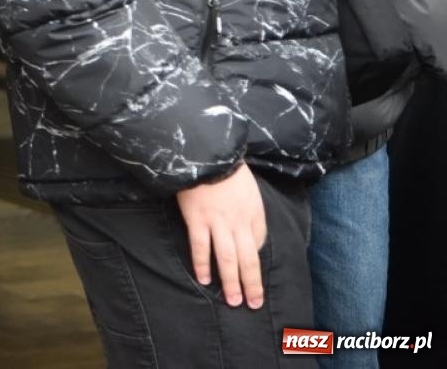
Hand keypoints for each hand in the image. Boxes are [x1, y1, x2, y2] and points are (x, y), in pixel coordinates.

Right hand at [175, 164, 266, 308]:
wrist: (207, 153)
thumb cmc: (226, 165)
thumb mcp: (248, 185)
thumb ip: (249, 207)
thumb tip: (247, 231)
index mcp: (254, 211)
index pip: (259, 242)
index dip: (256, 258)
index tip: (252, 271)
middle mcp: (239, 222)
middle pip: (248, 259)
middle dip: (252, 284)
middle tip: (253, 303)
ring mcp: (217, 222)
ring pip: (227, 259)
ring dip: (231, 282)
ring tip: (233, 301)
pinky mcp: (197, 220)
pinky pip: (200, 248)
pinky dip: (202, 265)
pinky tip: (203, 280)